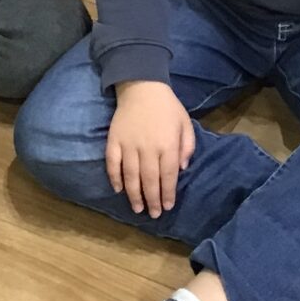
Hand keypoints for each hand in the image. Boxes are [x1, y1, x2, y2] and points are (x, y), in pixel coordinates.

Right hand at [107, 80, 194, 218]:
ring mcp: (129, 145)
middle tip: (153, 214)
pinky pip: (113, 164)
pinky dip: (115, 178)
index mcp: (167, 144)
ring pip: (131, 176)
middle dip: (152, 200)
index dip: (167, 193)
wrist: (142, 86)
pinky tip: (119, 189)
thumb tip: (182, 169)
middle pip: (149, 180)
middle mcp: (148, 148)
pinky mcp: (114, 141)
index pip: (168, 176)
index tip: (167, 207)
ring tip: (138, 208)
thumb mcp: (185, 123)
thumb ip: (187, 146)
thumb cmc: (167, 106)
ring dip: (134, 195)